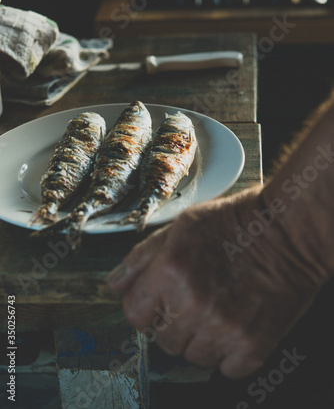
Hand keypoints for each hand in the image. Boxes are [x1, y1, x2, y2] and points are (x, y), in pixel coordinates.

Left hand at [106, 187, 327, 377]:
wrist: (286, 230)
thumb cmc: (234, 222)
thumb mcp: (180, 227)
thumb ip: (141, 257)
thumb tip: (113, 284)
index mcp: (169, 272)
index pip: (134, 315)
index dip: (145, 307)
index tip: (158, 302)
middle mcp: (193, 303)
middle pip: (162, 339)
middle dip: (172, 321)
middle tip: (194, 298)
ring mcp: (224, 327)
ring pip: (192, 356)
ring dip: (200, 338)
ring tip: (217, 309)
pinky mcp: (253, 344)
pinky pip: (226, 368)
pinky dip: (229, 352)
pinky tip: (235, 323)